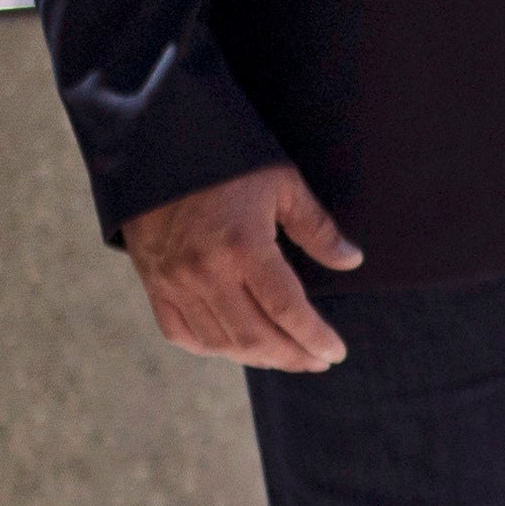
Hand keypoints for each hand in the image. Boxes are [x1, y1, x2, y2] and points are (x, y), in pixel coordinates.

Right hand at [125, 162, 361, 372]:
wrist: (155, 144)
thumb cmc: (226, 160)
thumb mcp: (281, 182)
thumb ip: (316, 227)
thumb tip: (350, 260)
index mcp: (243, 247)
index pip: (288, 311)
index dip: (315, 338)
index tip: (336, 353)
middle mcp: (207, 272)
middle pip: (255, 337)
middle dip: (292, 356)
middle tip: (317, 361)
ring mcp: (176, 282)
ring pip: (220, 343)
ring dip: (257, 358)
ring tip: (285, 357)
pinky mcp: (153, 284)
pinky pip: (181, 333)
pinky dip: (211, 348)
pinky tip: (235, 347)